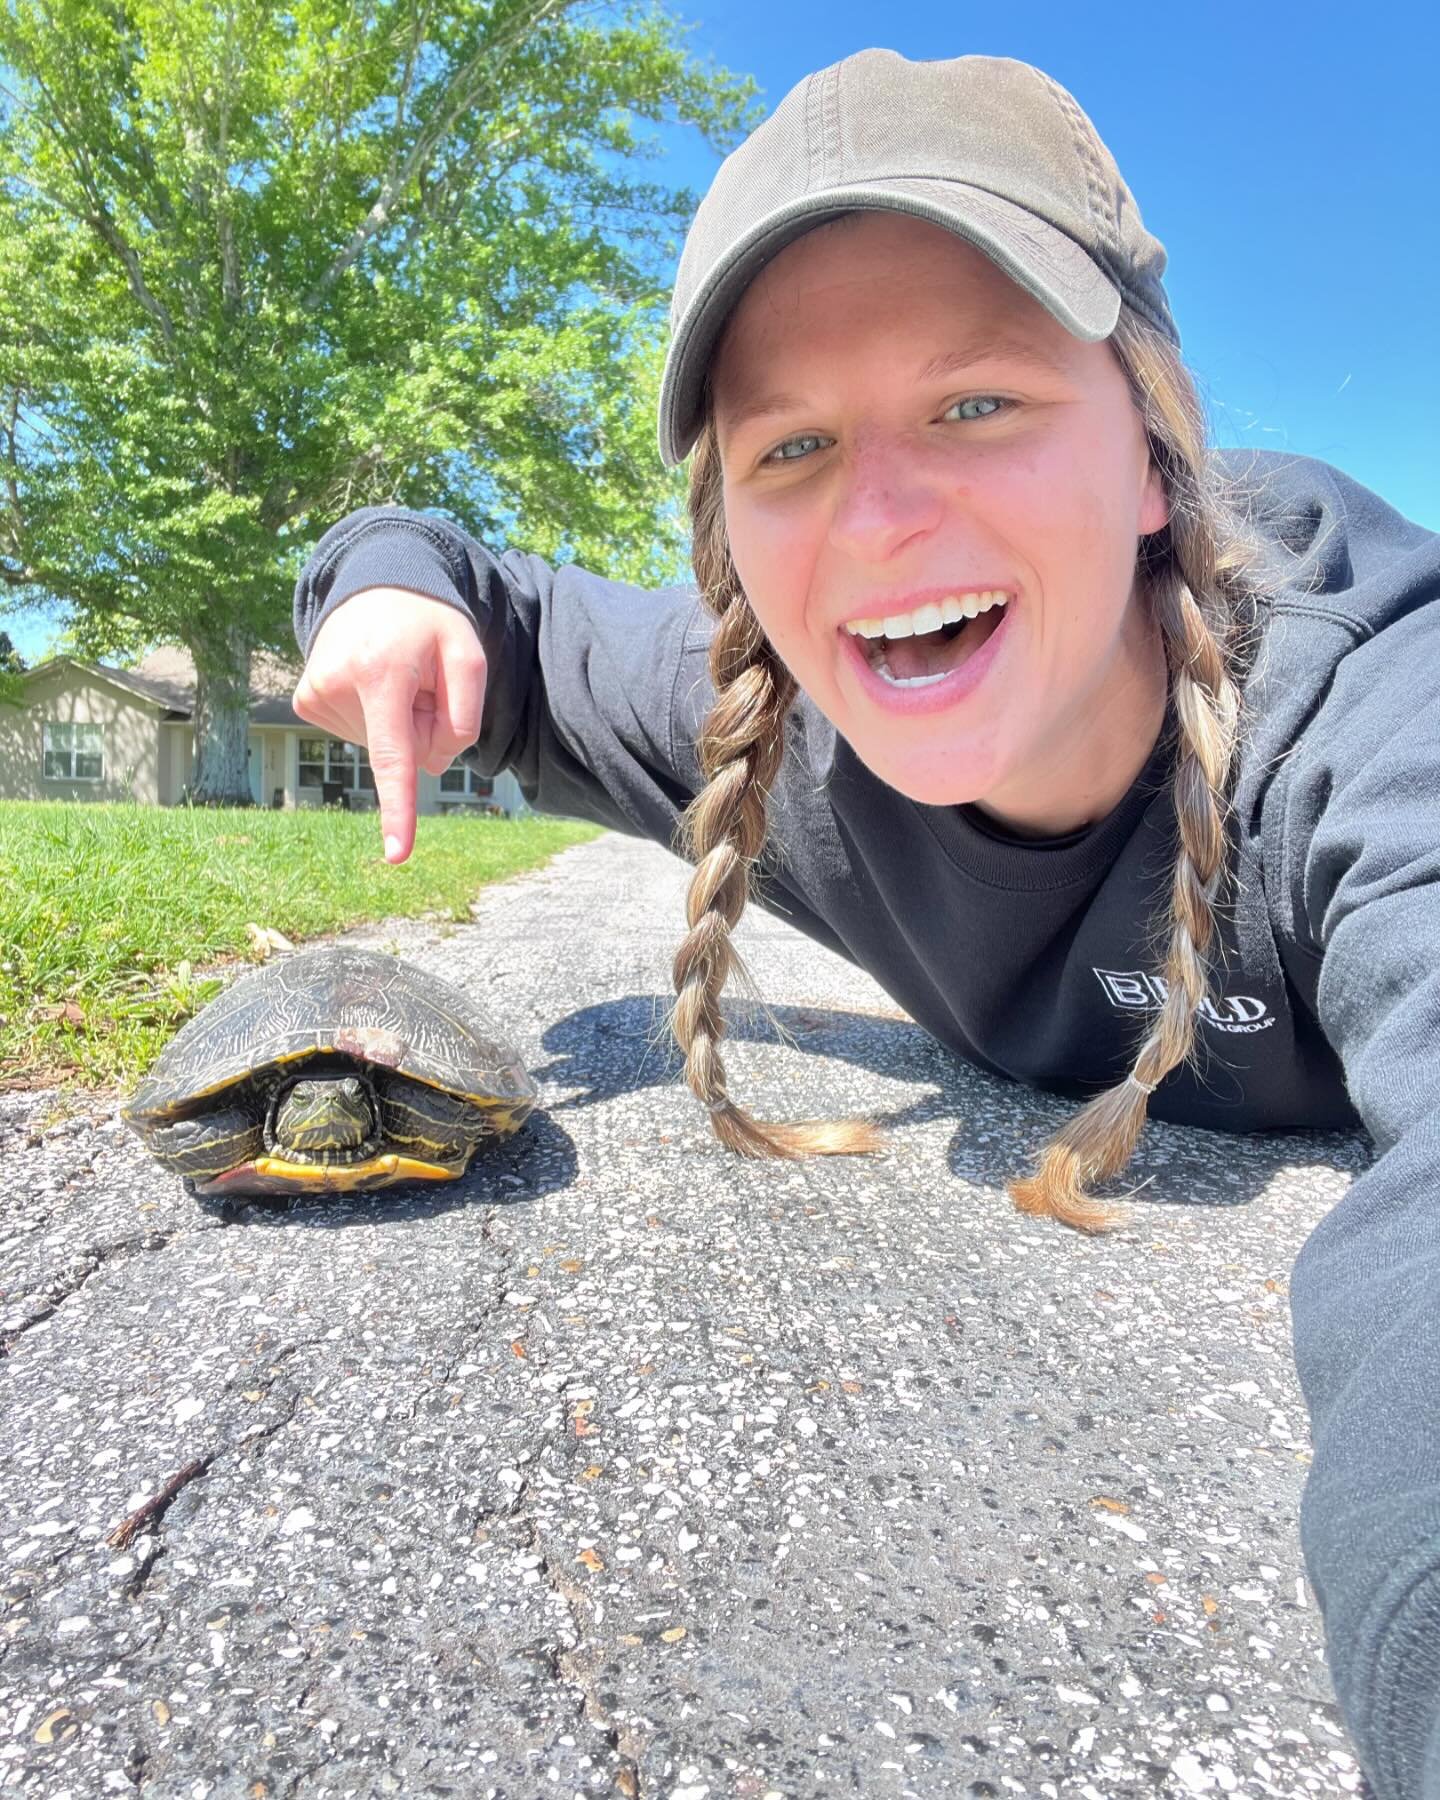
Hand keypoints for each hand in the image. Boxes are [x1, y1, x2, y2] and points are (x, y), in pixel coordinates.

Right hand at [293, 587, 487, 863]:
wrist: (377, 582)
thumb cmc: (430, 622)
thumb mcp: (469, 656)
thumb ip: (463, 718)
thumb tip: (426, 768)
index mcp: (382, 673)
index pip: (394, 755)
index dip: (398, 809)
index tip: (397, 855)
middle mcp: (338, 683)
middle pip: (402, 749)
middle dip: (421, 725)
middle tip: (417, 676)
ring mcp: (314, 693)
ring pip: (379, 744)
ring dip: (397, 716)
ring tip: (392, 671)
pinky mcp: (305, 700)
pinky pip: (356, 733)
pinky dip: (373, 716)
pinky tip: (370, 679)